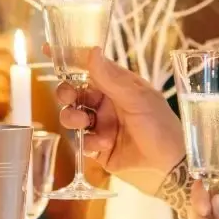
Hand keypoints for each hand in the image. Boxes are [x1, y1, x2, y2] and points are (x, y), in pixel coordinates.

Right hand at [0, 29, 12, 121]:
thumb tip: (9, 48)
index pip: (4, 40)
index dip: (18, 52)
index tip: (23, 61)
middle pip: (6, 59)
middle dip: (16, 71)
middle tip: (21, 80)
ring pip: (1, 76)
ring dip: (11, 86)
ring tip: (15, 92)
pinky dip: (2, 96)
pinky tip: (6, 100)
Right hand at [55, 51, 185, 191]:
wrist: (169, 168)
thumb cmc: (161, 127)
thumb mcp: (138, 99)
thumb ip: (112, 79)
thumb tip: (92, 51)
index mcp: (119, 86)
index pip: (91, 67)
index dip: (70, 59)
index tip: (48, 50)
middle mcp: (108, 104)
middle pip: (75, 92)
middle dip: (66, 92)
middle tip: (69, 97)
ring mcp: (102, 126)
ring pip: (73, 116)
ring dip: (73, 117)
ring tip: (83, 122)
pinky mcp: (99, 149)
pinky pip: (81, 141)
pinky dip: (87, 141)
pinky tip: (102, 145)